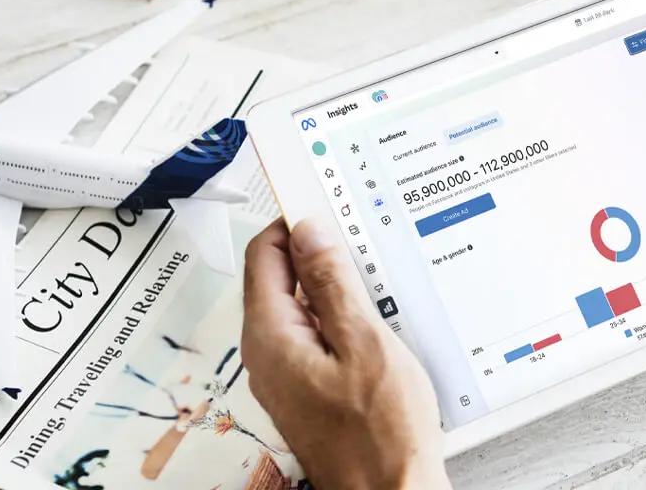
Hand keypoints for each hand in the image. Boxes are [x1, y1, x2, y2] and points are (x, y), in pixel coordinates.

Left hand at [242, 219, 450, 489]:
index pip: (265, 255)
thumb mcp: (364, 342)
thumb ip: (333, 283)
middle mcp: (268, 356)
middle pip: (280, 279)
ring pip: (301, 308)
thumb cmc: (381, 436)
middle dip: (318, 255)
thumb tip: (310, 233)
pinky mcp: (308, 390)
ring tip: (375, 283)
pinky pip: (316, 337)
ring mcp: (286, 376)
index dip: (294, 224)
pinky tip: (376, 323)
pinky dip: (341, 321)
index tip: (326, 208)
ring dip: (334, 289)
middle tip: (359, 242)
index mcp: (271, 337)